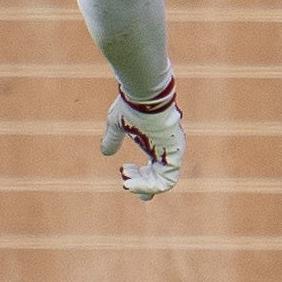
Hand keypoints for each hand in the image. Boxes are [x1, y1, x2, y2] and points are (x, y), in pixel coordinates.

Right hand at [100, 82, 184, 199]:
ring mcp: (173, 153)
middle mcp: (168, 150)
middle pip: (159, 180)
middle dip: (140, 185)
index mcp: (157, 145)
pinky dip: (147, 186)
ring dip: (142, 186)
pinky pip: (166, 181)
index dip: (140, 178)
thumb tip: (106, 153)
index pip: (155, 170)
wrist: (144, 95)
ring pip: (163, 183)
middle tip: (125, 175)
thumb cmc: (132, 105)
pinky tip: (130, 182)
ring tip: (127, 182)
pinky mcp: (174, 154)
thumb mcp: (118, 125)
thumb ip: (113, 139)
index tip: (124, 169)